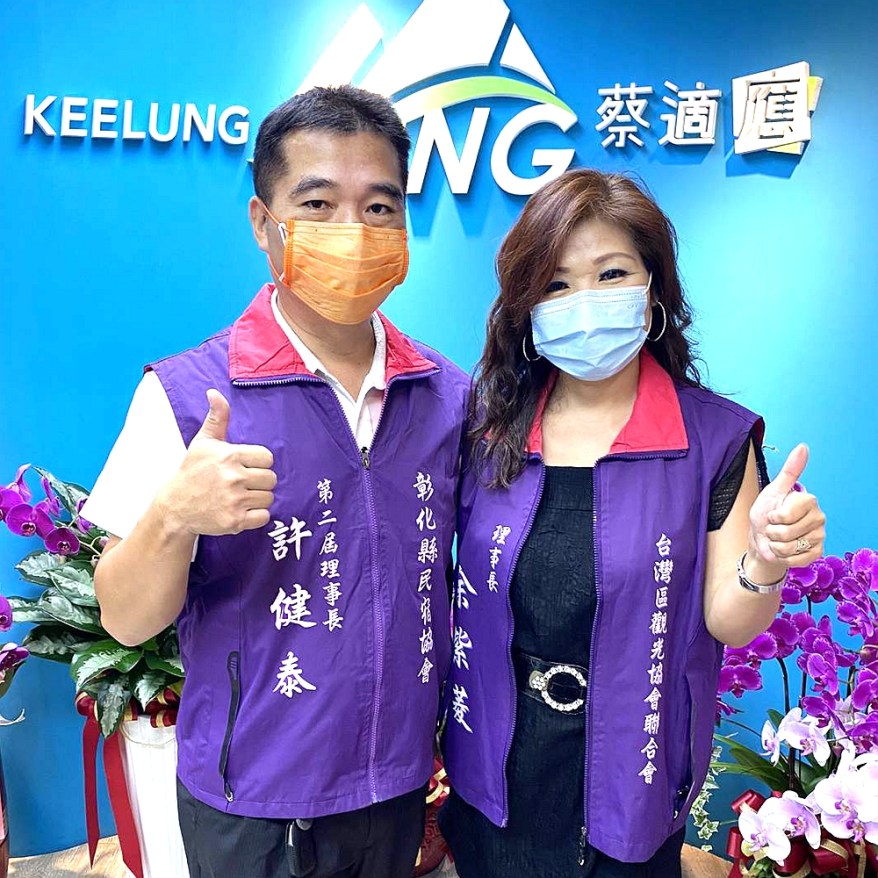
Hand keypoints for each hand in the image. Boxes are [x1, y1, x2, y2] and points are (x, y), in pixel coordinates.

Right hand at [159, 390, 276, 535]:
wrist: (175, 507)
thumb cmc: (192, 472)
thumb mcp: (203, 442)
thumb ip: (217, 417)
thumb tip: (214, 392)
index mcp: (229, 455)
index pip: (267, 458)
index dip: (259, 463)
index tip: (245, 466)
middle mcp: (233, 477)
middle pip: (271, 479)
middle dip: (260, 481)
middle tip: (243, 484)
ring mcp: (234, 501)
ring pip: (268, 498)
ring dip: (258, 499)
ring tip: (240, 497)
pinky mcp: (235, 521)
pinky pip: (264, 517)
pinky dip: (256, 516)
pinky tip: (242, 510)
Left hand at [747, 444, 825, 576]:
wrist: (762, 539)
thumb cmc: (766, 513)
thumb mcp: (773, 491)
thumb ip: (789, 471)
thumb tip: (803, 447)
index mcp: (809, 500)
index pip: (785, 515)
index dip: (773, 517)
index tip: (774, 513)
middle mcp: (819, 517)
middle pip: (786, 532)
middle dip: (772, 532)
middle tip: (774, 527)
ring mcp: (819, 536)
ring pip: (788, 547)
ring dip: (775, 545)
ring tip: (777, 538)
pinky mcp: (816, 553)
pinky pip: (794, 559)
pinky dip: (782, 556)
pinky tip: (783, 549)